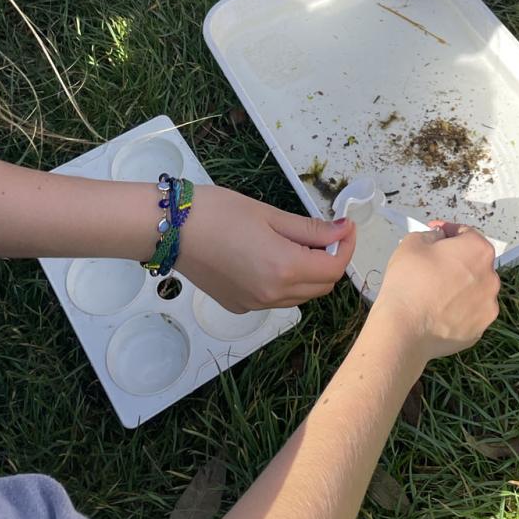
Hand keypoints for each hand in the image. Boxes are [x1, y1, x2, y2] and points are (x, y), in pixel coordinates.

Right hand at [176, 187, 355, 311]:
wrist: (172, 229)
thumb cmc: (219, 212)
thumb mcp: (270, 214)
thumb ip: (310, 229)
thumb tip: (343, 231)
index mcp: (284, 269)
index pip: (333, 269)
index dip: (346, 248)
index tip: (345, 226)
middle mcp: (272, 295)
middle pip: (321, 287)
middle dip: (330, 261)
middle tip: (325, 232)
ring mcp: (254, 305)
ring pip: (300, 297)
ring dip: (309, 273)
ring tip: (298, 242)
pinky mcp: (239, 306)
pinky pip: (276, 299)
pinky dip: (285, 282)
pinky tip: (271, 256)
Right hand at [369, 223, 499, 361]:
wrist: (404, 328)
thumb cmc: (409, 284)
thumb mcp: (413, 242)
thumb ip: (431, 235)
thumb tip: (437, 240)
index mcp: (478, 251)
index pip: (466, 234)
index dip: (447, 232)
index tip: (435, 234)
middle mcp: (490, 278)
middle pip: (473, 263)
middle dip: (455, 260)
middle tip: (431, 264)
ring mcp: (487, 307)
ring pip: (473, 290)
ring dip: (458, 286)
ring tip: (433, 291)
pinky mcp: (479, 330)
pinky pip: (469, 313)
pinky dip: (457, 310)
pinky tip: (437, 310)